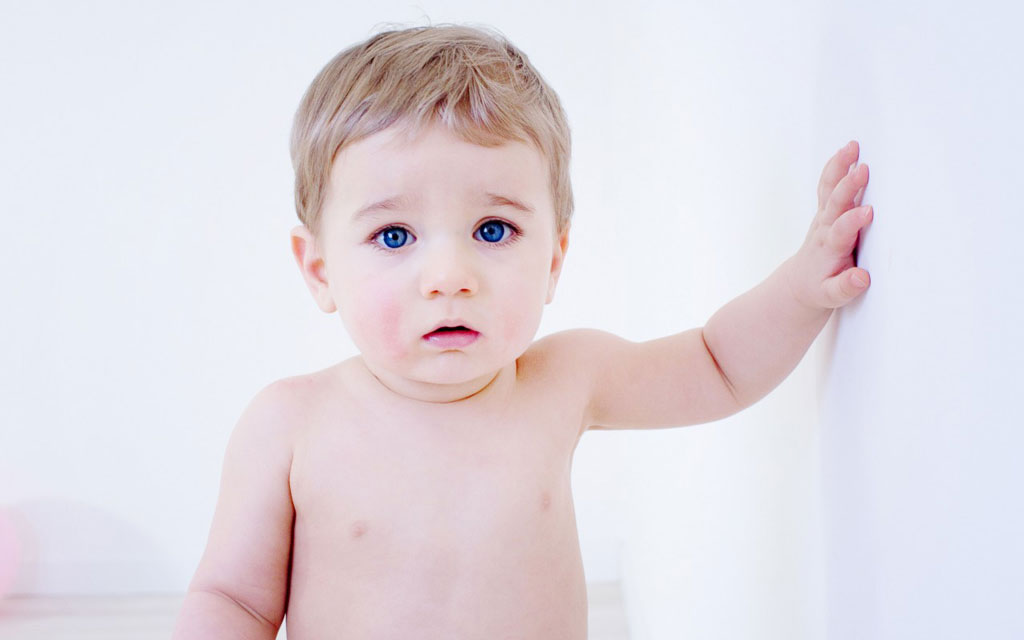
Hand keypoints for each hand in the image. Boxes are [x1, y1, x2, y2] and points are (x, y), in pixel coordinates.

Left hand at [787, 140, 872, 309]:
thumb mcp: (830, 296)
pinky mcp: (825, 211)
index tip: (868, 211)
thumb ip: (845, 287)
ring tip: (852, 146)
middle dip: (848, 186)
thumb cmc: (819, 289)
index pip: (841, 231)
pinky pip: (828, 186)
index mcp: (829, 248)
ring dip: (839, 167)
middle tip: (863, 168)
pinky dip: (836, 167)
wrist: (799, 283)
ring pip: (829, 189)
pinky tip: (847, 150)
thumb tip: (861, 277)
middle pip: (835, 204)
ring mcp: (823, 217)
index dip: (852, 221)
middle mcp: (824, 228)